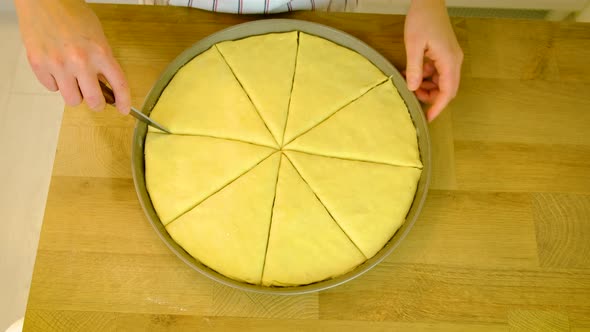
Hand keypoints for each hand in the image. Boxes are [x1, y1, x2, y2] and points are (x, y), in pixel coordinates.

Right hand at [15, 0, 129, 113]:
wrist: (44, 0)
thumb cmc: (72, 14)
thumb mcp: (98, 36)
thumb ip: (103, 61)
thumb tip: (106, 84)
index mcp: (100, 52)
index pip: (119, 85)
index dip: (124, 101)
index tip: (123, 109)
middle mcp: (80, 61)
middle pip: (94, 101)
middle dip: (97, 104)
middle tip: (96, 99)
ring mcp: (58, 64)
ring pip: (72, 100)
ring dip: (75, 94)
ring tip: (74, 81)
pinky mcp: (39, 64)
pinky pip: (52, 88)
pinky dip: (56, 83)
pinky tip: (57, 69)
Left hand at [404, 0, 462, 120]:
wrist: (429, 1)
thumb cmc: (422, 19)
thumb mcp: (414, 45)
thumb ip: (415, 68)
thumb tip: (414, 88)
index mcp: (449, 61)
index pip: (447, 91)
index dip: (438, 107)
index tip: (429, 118)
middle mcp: (454, 61)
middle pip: (446, 88)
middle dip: (431, 97)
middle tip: (414, 98)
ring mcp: (450, 57)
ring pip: (441, 81)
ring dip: (427, 87)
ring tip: (410, 84)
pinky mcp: (444, 54)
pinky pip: (437, 72)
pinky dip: (426, 76)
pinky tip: (412, 73)